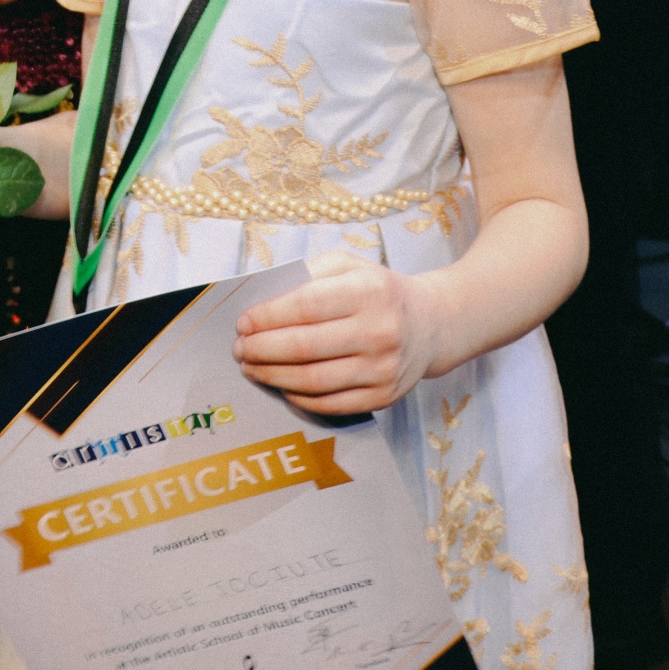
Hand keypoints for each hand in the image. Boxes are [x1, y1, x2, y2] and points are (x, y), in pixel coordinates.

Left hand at [232, 248, 443, 415]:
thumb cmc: (376, 291)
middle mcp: (379, 331)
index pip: (305, 306)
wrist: (430, 325)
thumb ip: (307, 274)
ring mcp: (383, 368)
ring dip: (273, 376)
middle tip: (239, 348)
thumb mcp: (348, 266)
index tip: (242, 323)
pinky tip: (281, 385)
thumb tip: (261, 298)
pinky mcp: (384, 396)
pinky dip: (298, 397)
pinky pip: (330, 404)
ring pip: (313, 380)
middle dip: (261, 349)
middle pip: (304, 347)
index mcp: (368, 291)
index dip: (267, 317)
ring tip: (251, 367)